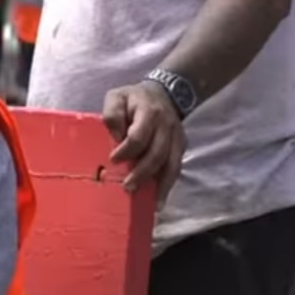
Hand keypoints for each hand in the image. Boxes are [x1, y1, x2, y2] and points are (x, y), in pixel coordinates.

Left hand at [103, 81, 185, 202]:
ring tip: (147, 201)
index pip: (139, 136)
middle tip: (127, 187)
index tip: (113, 160)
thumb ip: (113, 114)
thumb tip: (116, 138)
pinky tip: (159, 201)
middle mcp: (166, 125)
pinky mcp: (181, 146)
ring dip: (158, 184)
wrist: (164, 93)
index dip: (126, 151)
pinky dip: (168, 186)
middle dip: (142, 172)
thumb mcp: (117, 97)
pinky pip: (176, 168)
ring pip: (171, 164)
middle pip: (157, 154)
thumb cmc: (134, 99)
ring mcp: (177, 137)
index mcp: (149, 112)